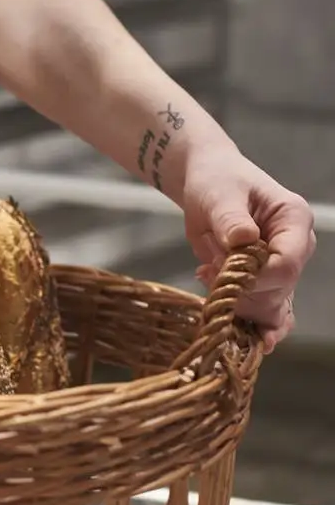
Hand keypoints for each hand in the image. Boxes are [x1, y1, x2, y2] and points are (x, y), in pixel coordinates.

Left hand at [182, 143, 315, 352]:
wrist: (208, 184)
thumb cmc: (217, 181)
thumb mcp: (219, 194)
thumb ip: (230, 219)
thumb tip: (242, 239)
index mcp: (293, 219)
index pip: (286, 263)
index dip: (256, 278)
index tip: (223, 275)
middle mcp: (296, 247)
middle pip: (279, 288)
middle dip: (241, 290)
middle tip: (208, 272)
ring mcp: (282, 266)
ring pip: (272, 305)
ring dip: (237, 304)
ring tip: (210, 281)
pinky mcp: (264, 280)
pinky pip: (265, 311)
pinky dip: (245, 318)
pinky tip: (229, 323)